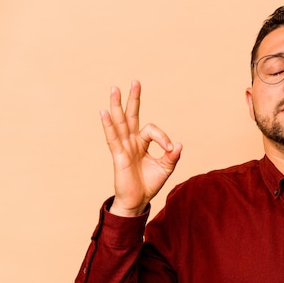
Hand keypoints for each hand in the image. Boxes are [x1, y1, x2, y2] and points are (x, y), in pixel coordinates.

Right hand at [100, 81, 181, 216]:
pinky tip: (104, 111)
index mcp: (142, 143)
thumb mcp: (165, 168)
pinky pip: (112, 138)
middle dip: (133, 99)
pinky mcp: (118, 155)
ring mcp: (123, 147)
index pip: (152, 130)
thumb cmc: (149, 184)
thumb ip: (172, 156)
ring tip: (115, 88)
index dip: (163, 138)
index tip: (171, 150)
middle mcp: (131, 141)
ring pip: (120, 122)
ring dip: (117, 105)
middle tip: (135, 82)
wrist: (138, 201)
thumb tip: (179, 145)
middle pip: (131, 116)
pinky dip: (108, 125)